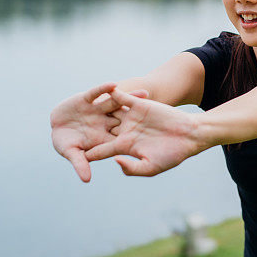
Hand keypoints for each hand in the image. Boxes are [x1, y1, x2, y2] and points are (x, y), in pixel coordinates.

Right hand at [50, 82, 149, 182]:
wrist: (54, 125)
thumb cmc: (64, 143)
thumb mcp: (71, 153)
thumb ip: (80, 164)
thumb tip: (86, 180)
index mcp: (104, 136)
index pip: (123, 137)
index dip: (138, 137)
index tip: (155, 137)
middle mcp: (104, 121)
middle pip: (126, 117)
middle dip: (141, 115)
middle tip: (160, 112)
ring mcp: (97, 109)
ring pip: (116, 103)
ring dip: (130, 97)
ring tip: (146, 92)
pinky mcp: (86, 99)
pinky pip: (97, 93)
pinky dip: (104, 89)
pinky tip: (114, 85)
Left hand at [84, 88, 205, 176]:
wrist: (189, 135)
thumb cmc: (172, 154)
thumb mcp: (150, 167)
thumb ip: (131, 167)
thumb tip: (115, 160)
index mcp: (126, 147)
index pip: (102, 150)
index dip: (89, 152)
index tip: (74, 154)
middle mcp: (126, 131)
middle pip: (102, 130)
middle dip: (86, 129)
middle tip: (67, 128)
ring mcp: (132, 117)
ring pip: (108, 112)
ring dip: (95, 109)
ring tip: (76, 104)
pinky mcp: (139, 104)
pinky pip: (121, 97)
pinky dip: (110, 92)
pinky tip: (96, 89)